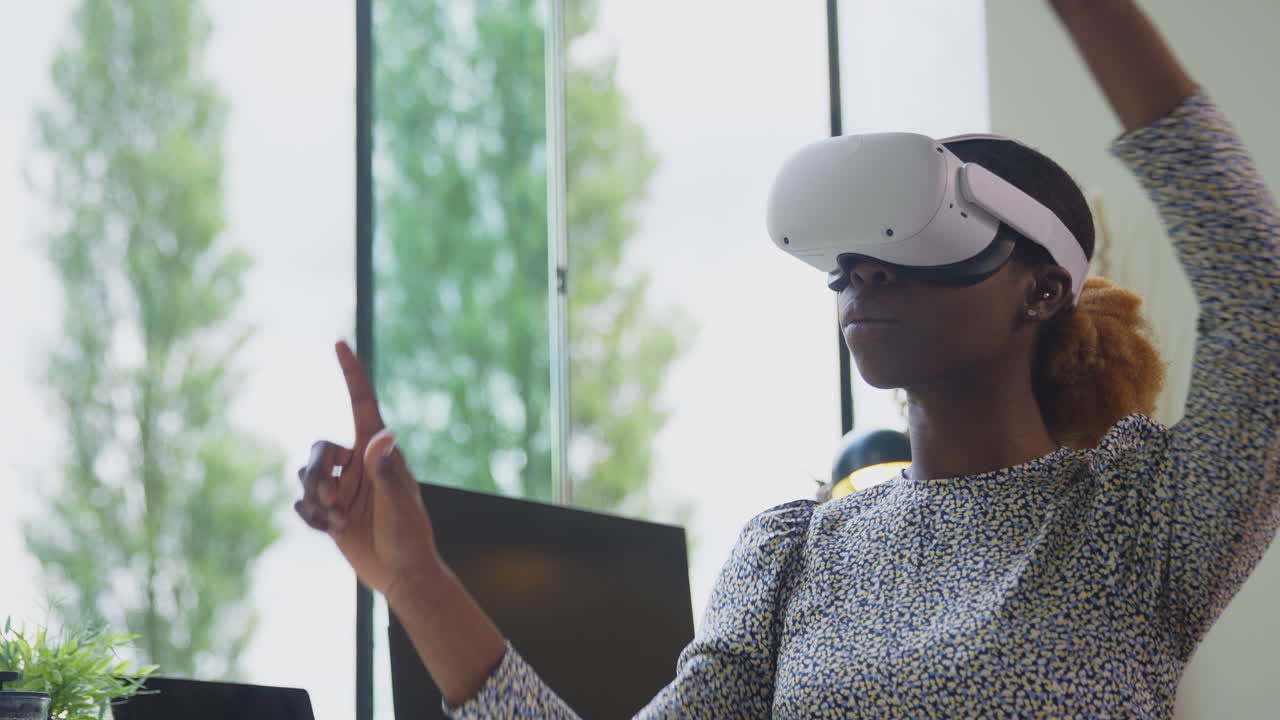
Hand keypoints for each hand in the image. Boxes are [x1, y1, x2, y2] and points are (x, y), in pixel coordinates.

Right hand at [295, 340, 440, 595]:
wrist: (402, 575)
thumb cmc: (410, 536)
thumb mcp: (399, 504)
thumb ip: (386, 470)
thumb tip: (384, 434)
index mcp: (378, 453)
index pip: (362, 403)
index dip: (351, 373)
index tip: (340, 342)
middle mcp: (358, 464)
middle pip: (318, 448)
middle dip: (315, 473)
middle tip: (331, 500)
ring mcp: (341, 487)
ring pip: (304, 475)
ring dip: (313, 498)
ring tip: (337, 521)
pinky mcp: (328, 511)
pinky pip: (301, 503)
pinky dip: (310, 517)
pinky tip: (333, 532)